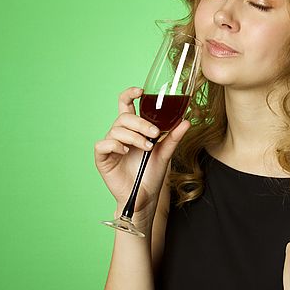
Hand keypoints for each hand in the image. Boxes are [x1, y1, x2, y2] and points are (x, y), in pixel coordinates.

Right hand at [93, 86, 190, 222]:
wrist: (145, 198)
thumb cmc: (152, 174)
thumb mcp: (165, 153)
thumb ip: (173, 137)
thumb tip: (186, 121)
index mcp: (133, 129)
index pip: (126, 104)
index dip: (130, 94)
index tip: (140, 91)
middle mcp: (120, 134)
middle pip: (124, 116)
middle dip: (140, 123)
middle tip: (154, 134)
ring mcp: (111, 146)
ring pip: (116, 130)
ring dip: (133, 137)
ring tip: (146, 148)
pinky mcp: (102, 158)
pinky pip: (103, 144)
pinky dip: (115, 145)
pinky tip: (125, 151)